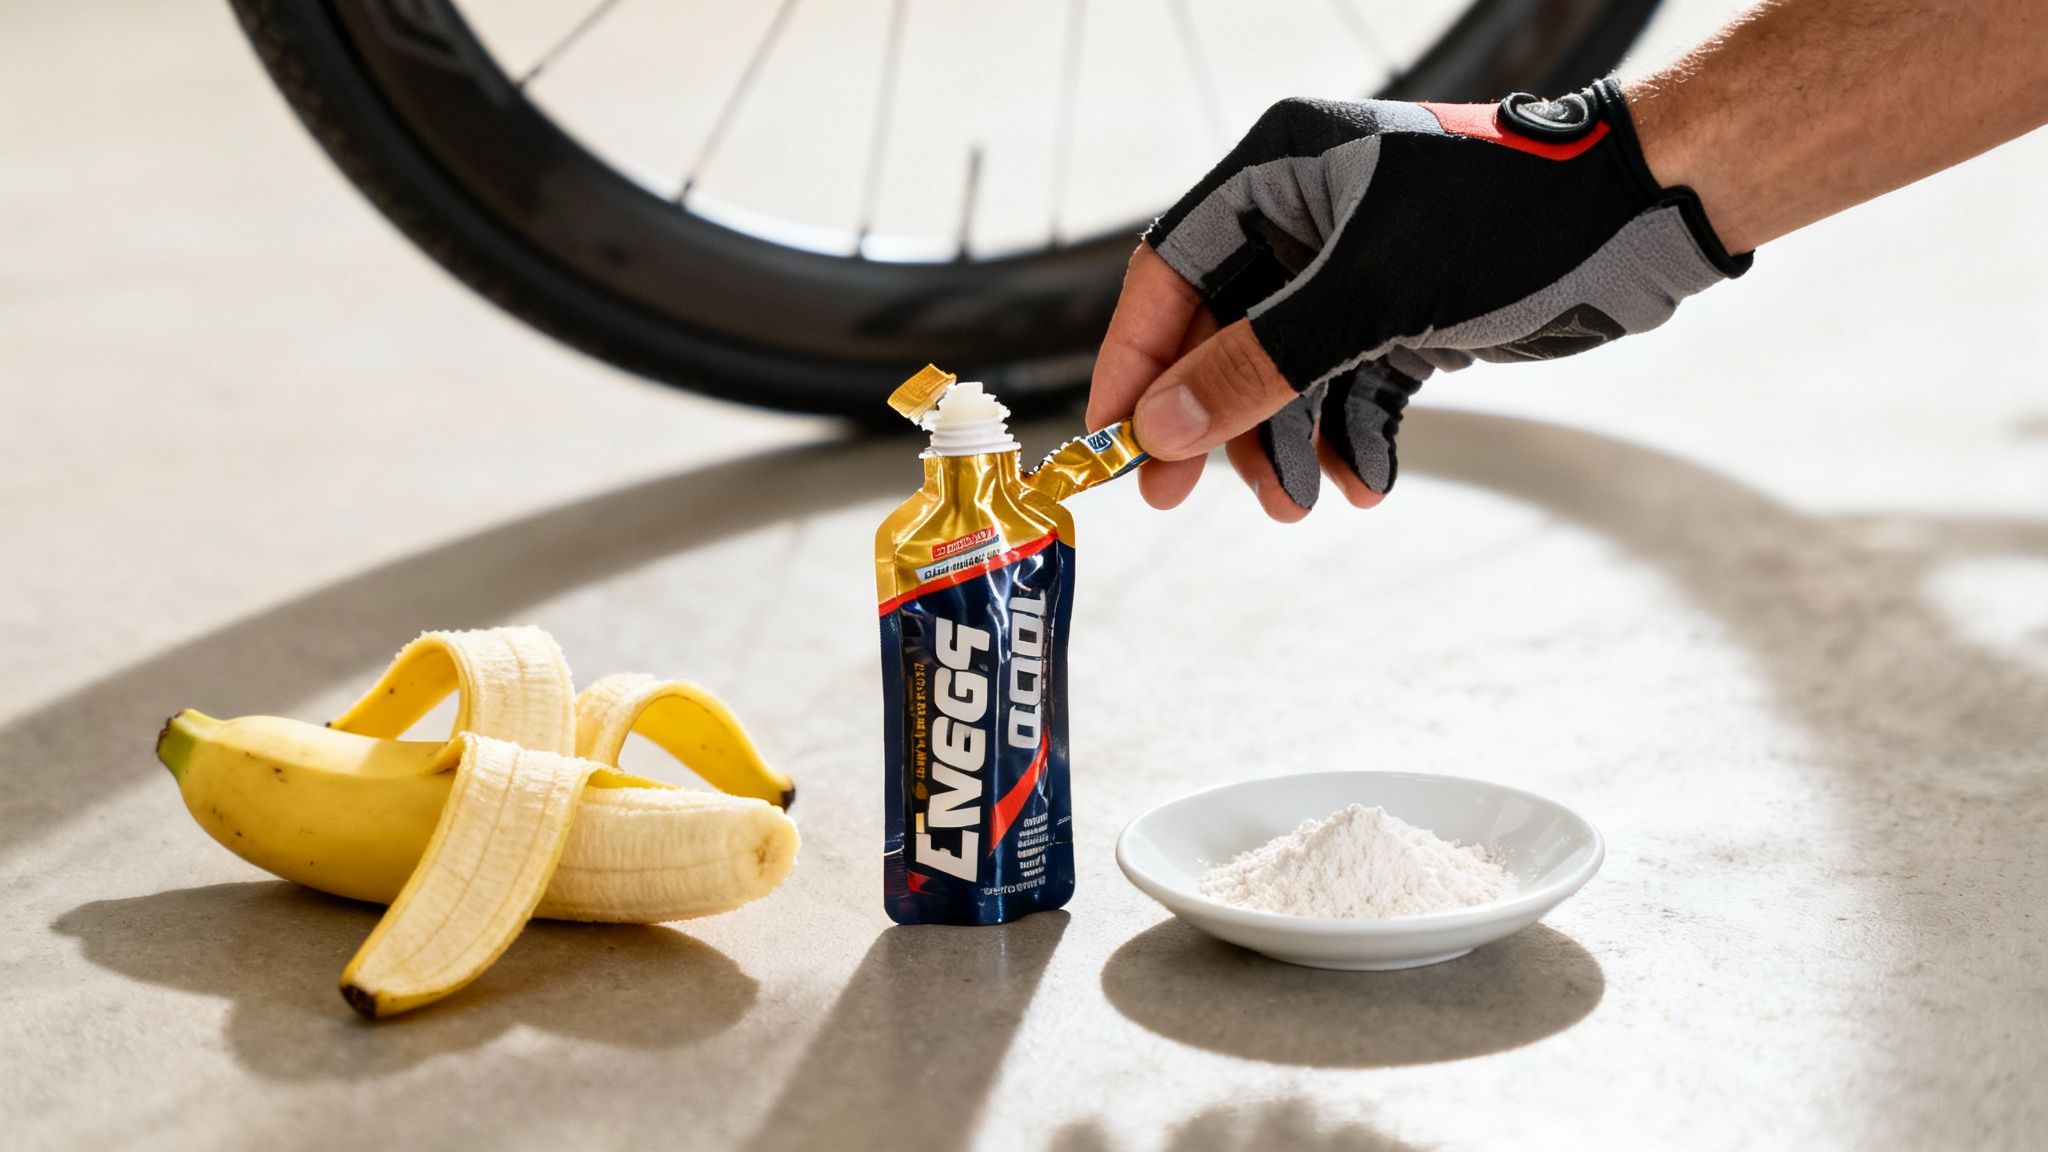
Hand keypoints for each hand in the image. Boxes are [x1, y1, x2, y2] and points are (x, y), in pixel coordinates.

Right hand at [1088, 80, 1748, 518]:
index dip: (1136, 359)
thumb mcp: (1372, 295)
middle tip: (1182, 496)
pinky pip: (1349, 387)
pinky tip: (1365, 481)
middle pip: (1222, 332)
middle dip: (1217, 418)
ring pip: (1286, 373)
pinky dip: (1351, 437)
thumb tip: (1163, 428)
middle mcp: (1308, 216)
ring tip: (1303, 503)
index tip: (1116, 440)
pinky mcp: (1405, 315)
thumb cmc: (1514, 219)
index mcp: (1280, 170)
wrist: (1642, 220)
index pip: (1173, 270)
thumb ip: (1260, 363)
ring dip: (1288, 442)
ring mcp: (1357, 268)